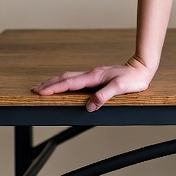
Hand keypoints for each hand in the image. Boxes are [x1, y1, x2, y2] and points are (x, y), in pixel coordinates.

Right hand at [32, 58, 155, 111]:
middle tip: (34, 89)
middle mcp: (91, 74)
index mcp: (94, 76)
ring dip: (55, 82)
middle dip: (49, 84)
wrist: (141, 68)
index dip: (54, 88)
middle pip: (65, 78)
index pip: (69, 83)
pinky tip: (63, 85)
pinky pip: (75, 79)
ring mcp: (93, 75)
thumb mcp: (120, 88)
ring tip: (43, 86)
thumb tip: (90, 106)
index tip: (41, 92)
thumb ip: (105, 95)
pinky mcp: (96, 76)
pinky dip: (65, 82)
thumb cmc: (132, 78)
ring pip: (69, 77)